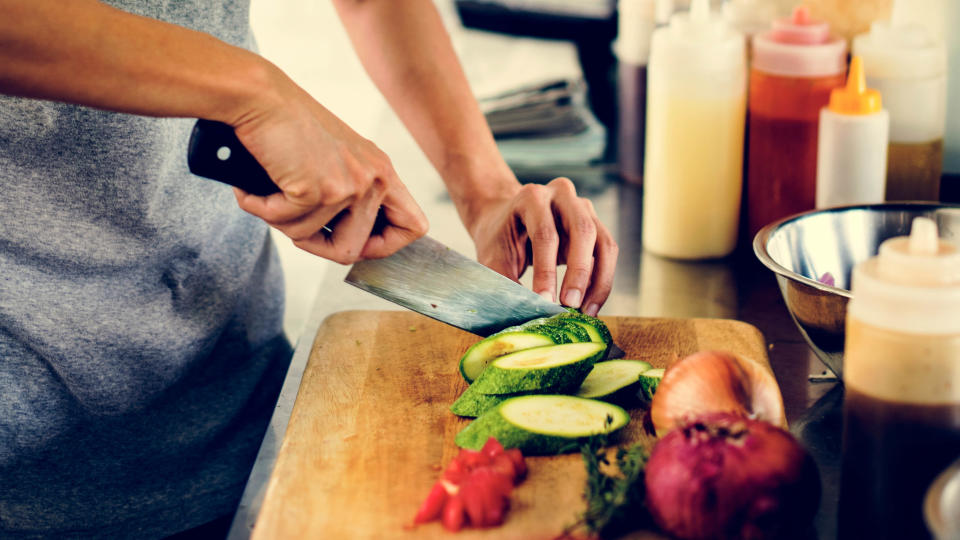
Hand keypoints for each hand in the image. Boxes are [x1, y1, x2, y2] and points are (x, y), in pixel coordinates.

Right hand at [228, 82, 427, 263]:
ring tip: (269, 189)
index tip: (357, 244)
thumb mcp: (337, 160)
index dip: (384, 246)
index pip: (414, 227)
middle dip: (316, 245)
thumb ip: (352, 196)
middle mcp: (373, 179)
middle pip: (352, 250)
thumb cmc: (288, 126)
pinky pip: (284, 223)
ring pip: (309, 239)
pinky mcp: (319, 189)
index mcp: (382, 172)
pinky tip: (252, 187)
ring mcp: (349, 185)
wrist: (259, 97)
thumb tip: (353, 249)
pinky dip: (260, 208)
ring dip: (280, 221)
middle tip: (290, 219)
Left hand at [466, 178, 617, 316]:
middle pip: (583, 231)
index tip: (544, 300)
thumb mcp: (492, 258)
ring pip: (604, 244)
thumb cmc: (499, 238)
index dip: (546, 270)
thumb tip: (528, 310)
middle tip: (570, 305)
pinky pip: (607, 254)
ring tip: (586, 312)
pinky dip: (601, 281)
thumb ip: (506, 282)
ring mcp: (583, 208)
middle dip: (579, 273)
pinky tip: (590, 304)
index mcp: (532, 197)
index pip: (545, 234)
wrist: (506, 219)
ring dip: (599, 282)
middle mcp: (562, 195)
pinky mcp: (595, 225)